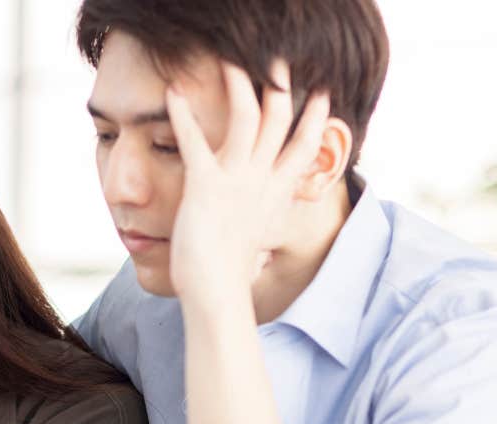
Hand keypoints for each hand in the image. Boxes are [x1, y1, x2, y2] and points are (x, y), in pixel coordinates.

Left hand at [165, 59, 330, 306]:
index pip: (304, 146)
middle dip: (279, 84)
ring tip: (227, 59)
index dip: (316, 117)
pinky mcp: (206, 184)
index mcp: (276, 193)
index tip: (323, 92)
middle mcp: (261, 180)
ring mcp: (236, 179)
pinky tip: (173, 93)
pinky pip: (195, 140)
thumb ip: (257, 236)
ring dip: (238, 83)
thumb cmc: (228, 276)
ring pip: (246, 116)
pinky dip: (183, 115)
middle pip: (279, 119)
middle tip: (276, 58)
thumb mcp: (254, 247)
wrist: (217, 292)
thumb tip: (259, 255)